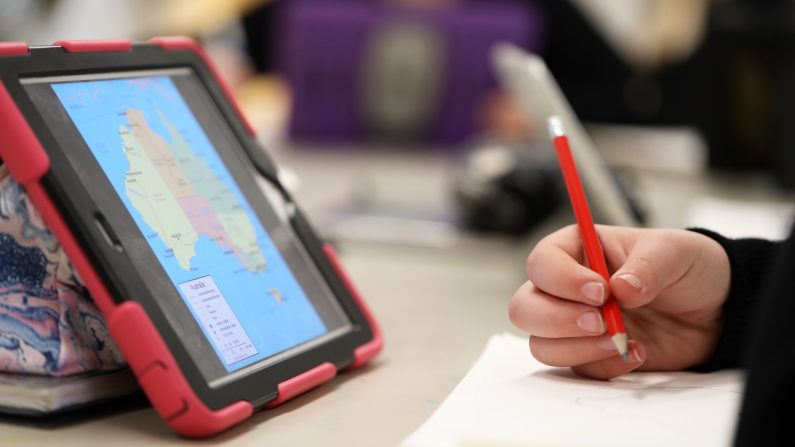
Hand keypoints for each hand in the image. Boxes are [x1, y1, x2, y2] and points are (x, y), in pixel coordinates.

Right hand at [509, 225, 730, 378]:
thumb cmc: (686, 267)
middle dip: (557, 320)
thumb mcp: (674, 251)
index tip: (599, 291)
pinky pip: (578, 370)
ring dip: (577, 348)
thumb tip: (621, 288)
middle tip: (600, 321)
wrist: (715, 310)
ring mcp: (575, 325)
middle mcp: (566, 289)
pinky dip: (605, 366)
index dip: (561, 279)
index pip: (542, 263)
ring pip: (541, 345)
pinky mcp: (592, 354)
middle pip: (525, 308)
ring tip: (621, 340)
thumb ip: (648, 266)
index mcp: (576, 250)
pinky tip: (638, 351)